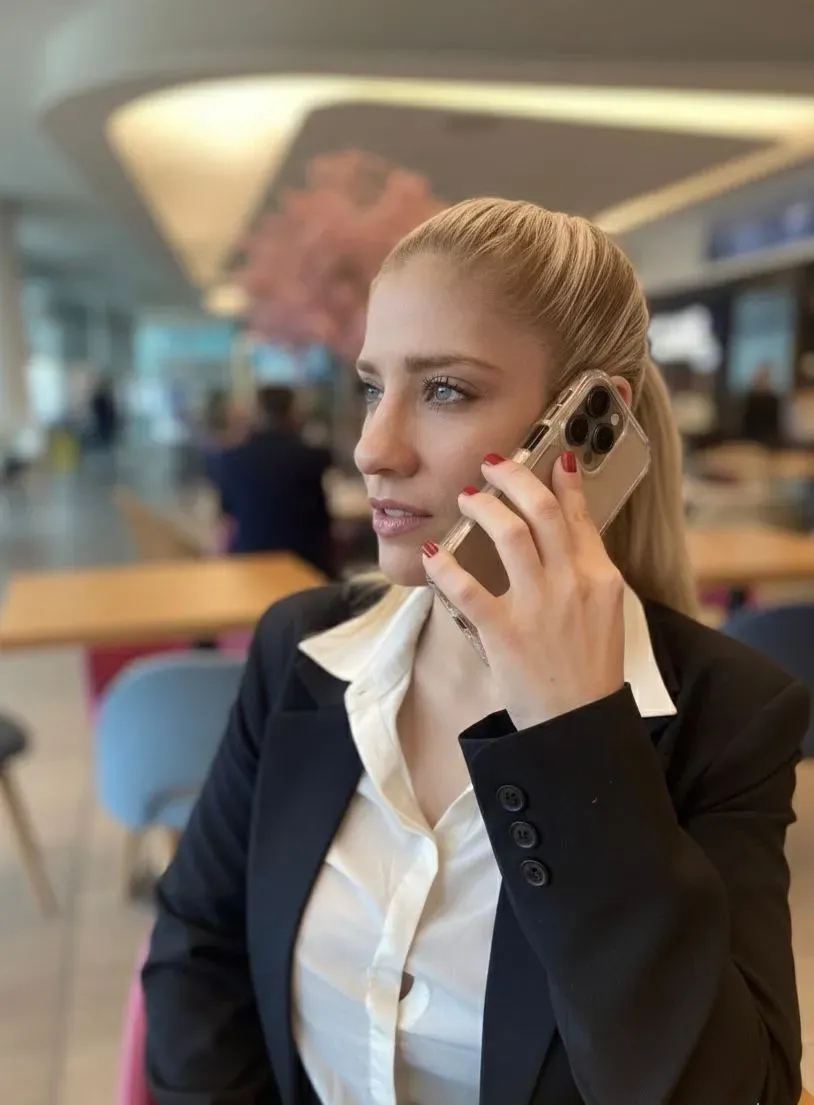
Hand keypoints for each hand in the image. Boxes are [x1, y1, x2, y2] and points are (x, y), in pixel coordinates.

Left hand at [423, 452, 624, 730]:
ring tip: (465, 497)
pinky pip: (466, 587)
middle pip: (541, 509)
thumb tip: (566, 535)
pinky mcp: (503, 633)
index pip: (579, 514)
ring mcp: (538, 607)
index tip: (552, 455)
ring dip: (482, 506)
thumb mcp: (604, 614)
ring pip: (508, 533)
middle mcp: (571, 583)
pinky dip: (444, 566)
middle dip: (513, 477)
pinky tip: (433, 553)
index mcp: (599, 577)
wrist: (578, 727)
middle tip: (492, 463)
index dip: (562, 480)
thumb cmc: (589, 671)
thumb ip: (585, 572)